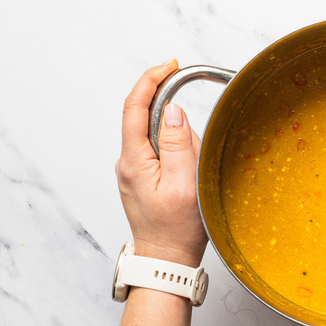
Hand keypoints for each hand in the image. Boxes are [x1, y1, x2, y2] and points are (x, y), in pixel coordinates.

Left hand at [115, 59, 207, 267]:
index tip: (169, 65)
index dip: (151, 80)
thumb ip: (177, 144)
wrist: (166, 260)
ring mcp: (135, 171)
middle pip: (153, 122)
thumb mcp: (184, 184)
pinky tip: (188, 182)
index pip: (135, 107)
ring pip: (163, 139)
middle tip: (197, 159)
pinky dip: (181, 160)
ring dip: (184, 150)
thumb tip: (172, 110)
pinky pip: (165, 155)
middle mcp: (128, 162)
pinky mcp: (144, 178)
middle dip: (181, 131)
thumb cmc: (176, 230)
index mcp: (134, 160)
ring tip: (193, 179)